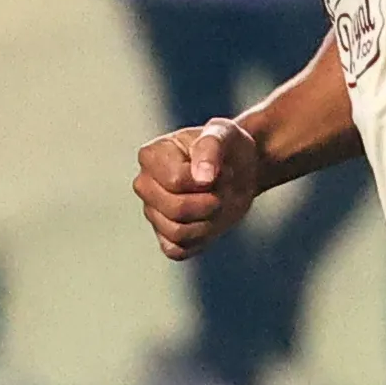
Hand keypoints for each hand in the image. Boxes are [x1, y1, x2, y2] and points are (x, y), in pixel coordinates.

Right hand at [134, 118, 261, 260]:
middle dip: (212, 202)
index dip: (208, 179)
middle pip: (176, 209)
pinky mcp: (164, 236)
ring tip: (219, 202)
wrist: (240, 169)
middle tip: (226, 188)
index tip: (223, 168)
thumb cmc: (228, 147)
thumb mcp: (225, 133)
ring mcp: (152, 212)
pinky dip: (200, 240)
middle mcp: (144, 185)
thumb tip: (202, 177)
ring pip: (177, 232)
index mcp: (150, 155)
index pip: (175, 181)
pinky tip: (210, 220)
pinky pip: (177, 250)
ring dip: (210, 221)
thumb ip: (210, 147)